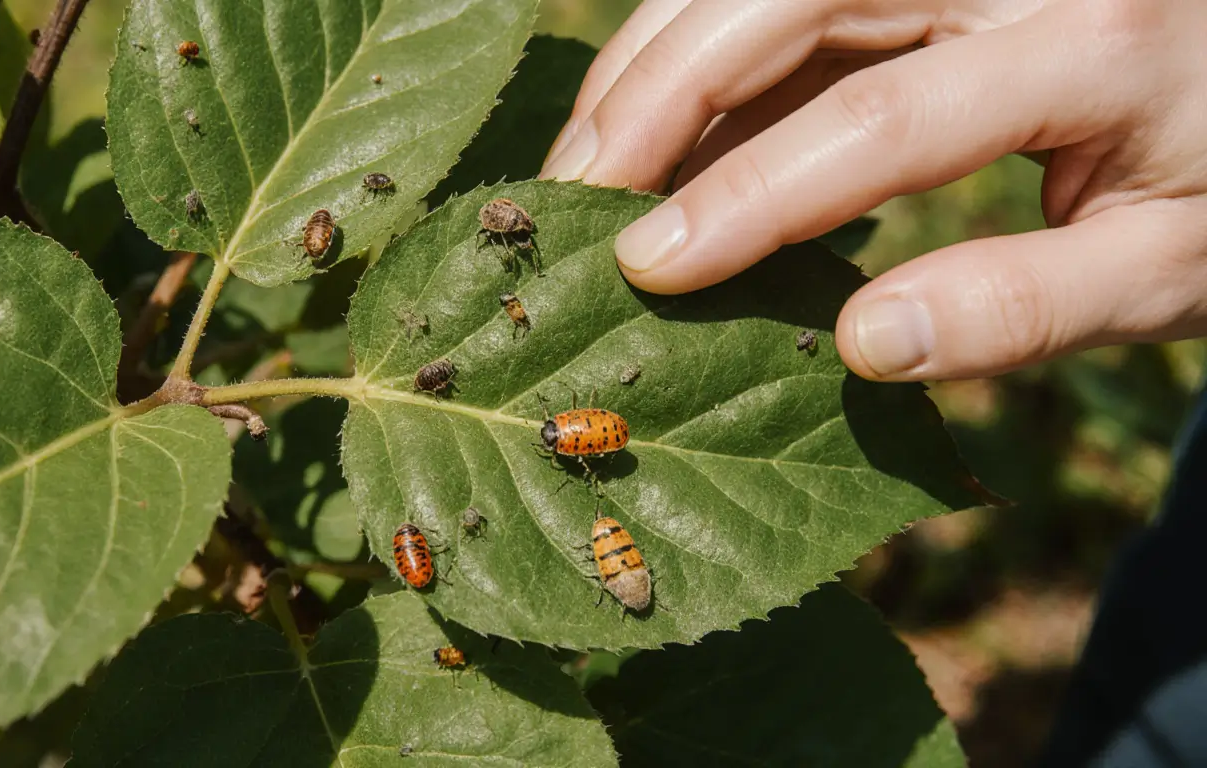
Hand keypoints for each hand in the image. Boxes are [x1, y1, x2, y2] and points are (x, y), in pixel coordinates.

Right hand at [541, 0, 1206, 380]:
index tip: (649, 268)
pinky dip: (698, 46)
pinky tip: (653, 122)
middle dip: (660, 93)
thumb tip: (863, 344)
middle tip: (572, 194)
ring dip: (657, 57)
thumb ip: (1026, 309)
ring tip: (586, 160)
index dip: (751, 196)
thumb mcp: (1170, 271)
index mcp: (1096, 41)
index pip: (885, 119)